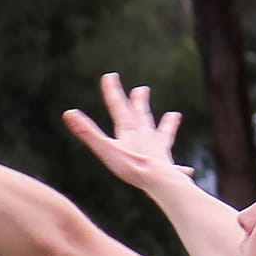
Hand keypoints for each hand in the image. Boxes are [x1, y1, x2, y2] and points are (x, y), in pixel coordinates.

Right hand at [63, 74, 187, 191]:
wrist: (158, 179)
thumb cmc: (130, 166)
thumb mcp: (105, 149)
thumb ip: (87, 132)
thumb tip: (68, 113)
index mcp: (129, 131)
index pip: (118, 107)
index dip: (112, 91)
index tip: (110, 76)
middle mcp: (145, 136)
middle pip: (141, 115)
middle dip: (139, 102)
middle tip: (142, 89)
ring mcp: (158, 151)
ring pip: (162, 134)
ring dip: (167, 125)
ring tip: (174, 115)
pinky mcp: (167, 167)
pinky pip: (175, 168)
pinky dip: (180, 169)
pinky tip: (188, 170)